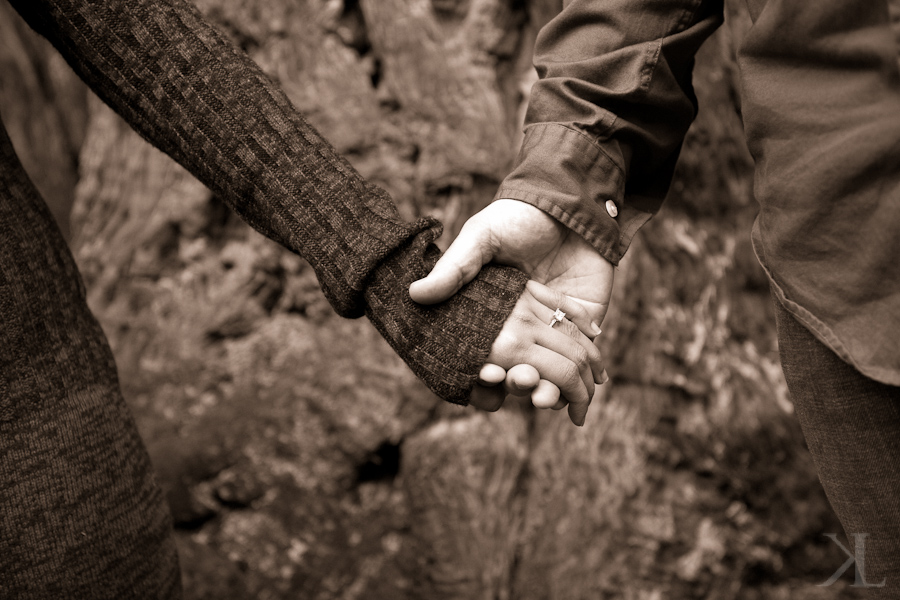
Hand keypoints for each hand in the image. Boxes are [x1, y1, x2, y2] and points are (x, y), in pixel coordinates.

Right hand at [410, 199, 614, 421]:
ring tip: (544, 397)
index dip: (480, 378)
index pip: (482, 360)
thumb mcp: (481, 238)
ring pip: (550, 378)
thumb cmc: (519, 218)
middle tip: (520, 382)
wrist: (569, 201)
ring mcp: (554, 330)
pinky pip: (583, 363)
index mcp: (490, 316)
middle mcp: (520, 329)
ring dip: (547, 395)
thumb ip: (455, 269)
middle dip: (518, 388)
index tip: (483, 377)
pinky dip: (579, 383)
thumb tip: (415, 294)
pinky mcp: (585, 325)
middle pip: (517, 375)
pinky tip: (572, 393)